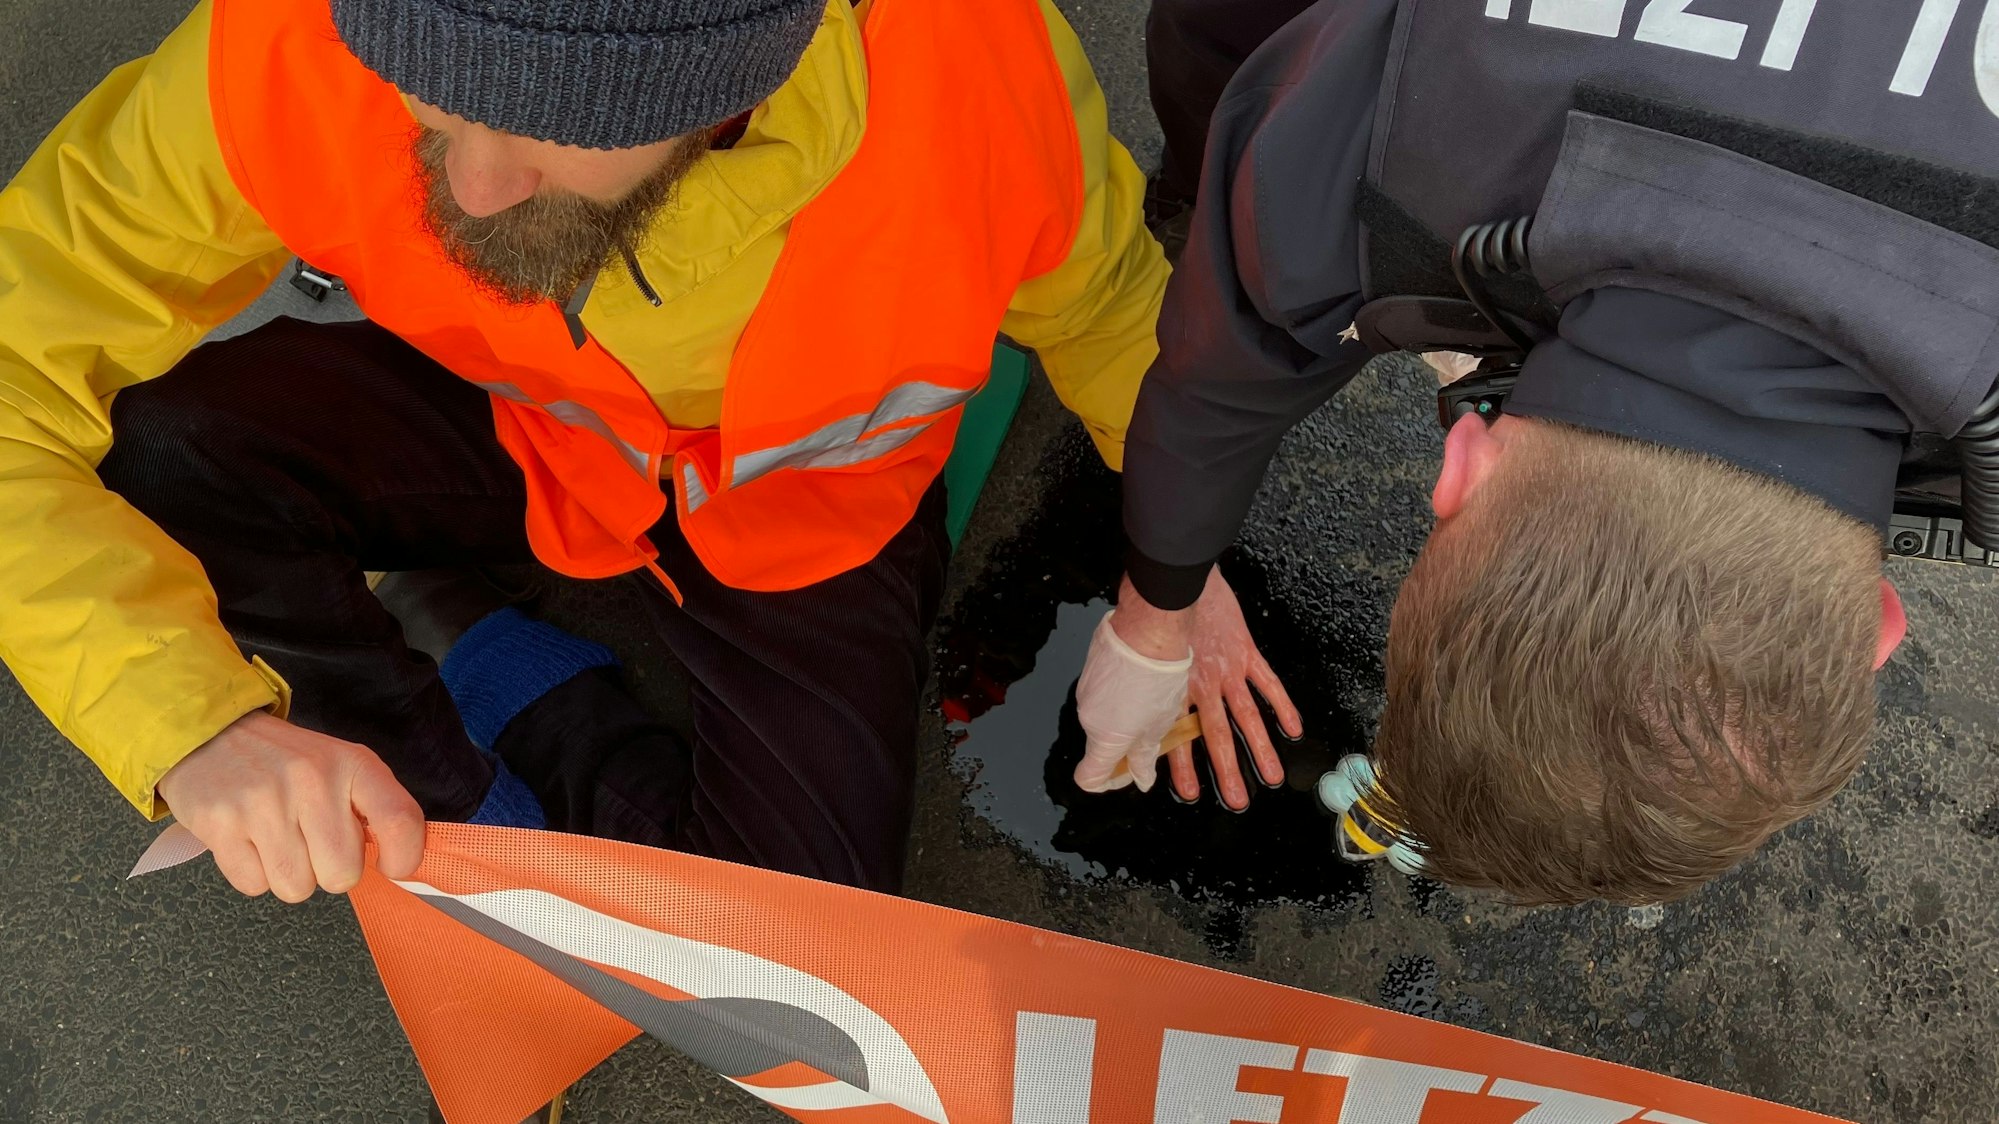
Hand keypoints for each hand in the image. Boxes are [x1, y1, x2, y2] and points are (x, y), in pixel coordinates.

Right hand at [155, 711, 424, 901]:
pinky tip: (249, 841)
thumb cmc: (286, 761)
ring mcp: (263, 804)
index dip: (405, 857)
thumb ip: (374, 807)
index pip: (399, 819)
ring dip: (290, 876)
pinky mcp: (220, 825)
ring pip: (296, 888)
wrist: (211, 734)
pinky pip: (253, 885)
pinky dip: (253, 874)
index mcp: (351, 764)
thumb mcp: (340, 765)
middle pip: (342, 874)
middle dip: (330, 871)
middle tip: (313, 844)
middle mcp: (312, 781)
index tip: (393, 867)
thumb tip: (401, 863)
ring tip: (278, 839)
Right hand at [1075, 600, 1192, 793]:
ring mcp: (1085, 692)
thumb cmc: (1158, 678)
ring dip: (1123, 715)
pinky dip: (1118, 693)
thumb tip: (1141, 779)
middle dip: (1125, 743)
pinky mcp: (1089, 670)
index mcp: (1105, 739)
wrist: (1148, 629)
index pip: (1089, 777)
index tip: (1127, 774)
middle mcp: (1088, 717)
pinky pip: (1102, 692)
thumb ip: (1145, 756)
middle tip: (1155, 728)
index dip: (1108, 783)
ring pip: (1103, 716)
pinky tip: (1141, 680)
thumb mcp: (1159, 725)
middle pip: (1100, 744)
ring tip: (1152, 698)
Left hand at [1162, 568, 1302, 809]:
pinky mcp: (1245, 652)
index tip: (1190, 792)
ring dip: (1261, 749)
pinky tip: (1293, 728)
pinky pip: (1268, 683)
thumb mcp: (1139, 658)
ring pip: (1247, 717)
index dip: (1184, 767)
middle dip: (1229, 772)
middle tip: (1238, 801)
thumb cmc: (1151, 615)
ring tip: (1271, 776)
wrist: (1174, 582)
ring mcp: (1228, 670)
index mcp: (1173, 689)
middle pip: (1218, 737)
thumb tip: (1131, 713)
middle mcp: (1202, 685)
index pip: (1179, 737)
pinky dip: (1282, 706)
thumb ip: (1142, 688)